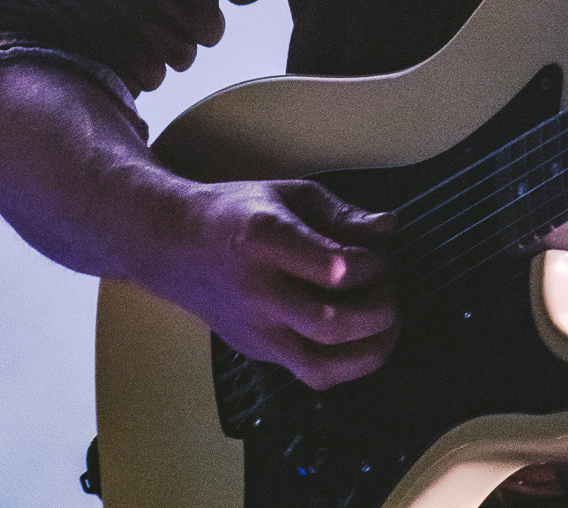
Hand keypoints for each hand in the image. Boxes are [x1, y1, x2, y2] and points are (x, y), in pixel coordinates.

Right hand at [0, 61, 400, 386]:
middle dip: (379, 311)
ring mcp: (256, 329)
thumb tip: (390, 227)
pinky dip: (346, 366)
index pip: (332, 268)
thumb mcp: (290, 194)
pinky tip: (364, 343)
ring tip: (388, 326)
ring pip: (322, 364)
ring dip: (370, 351)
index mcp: (267, 240)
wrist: (175, 244)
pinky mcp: (257, 351)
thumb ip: (342, 214)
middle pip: (332, 323)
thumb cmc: (237, 212)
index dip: (370, 265)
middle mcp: (260, 291)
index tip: (380, 254)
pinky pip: (309, 374)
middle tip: (392, 292)